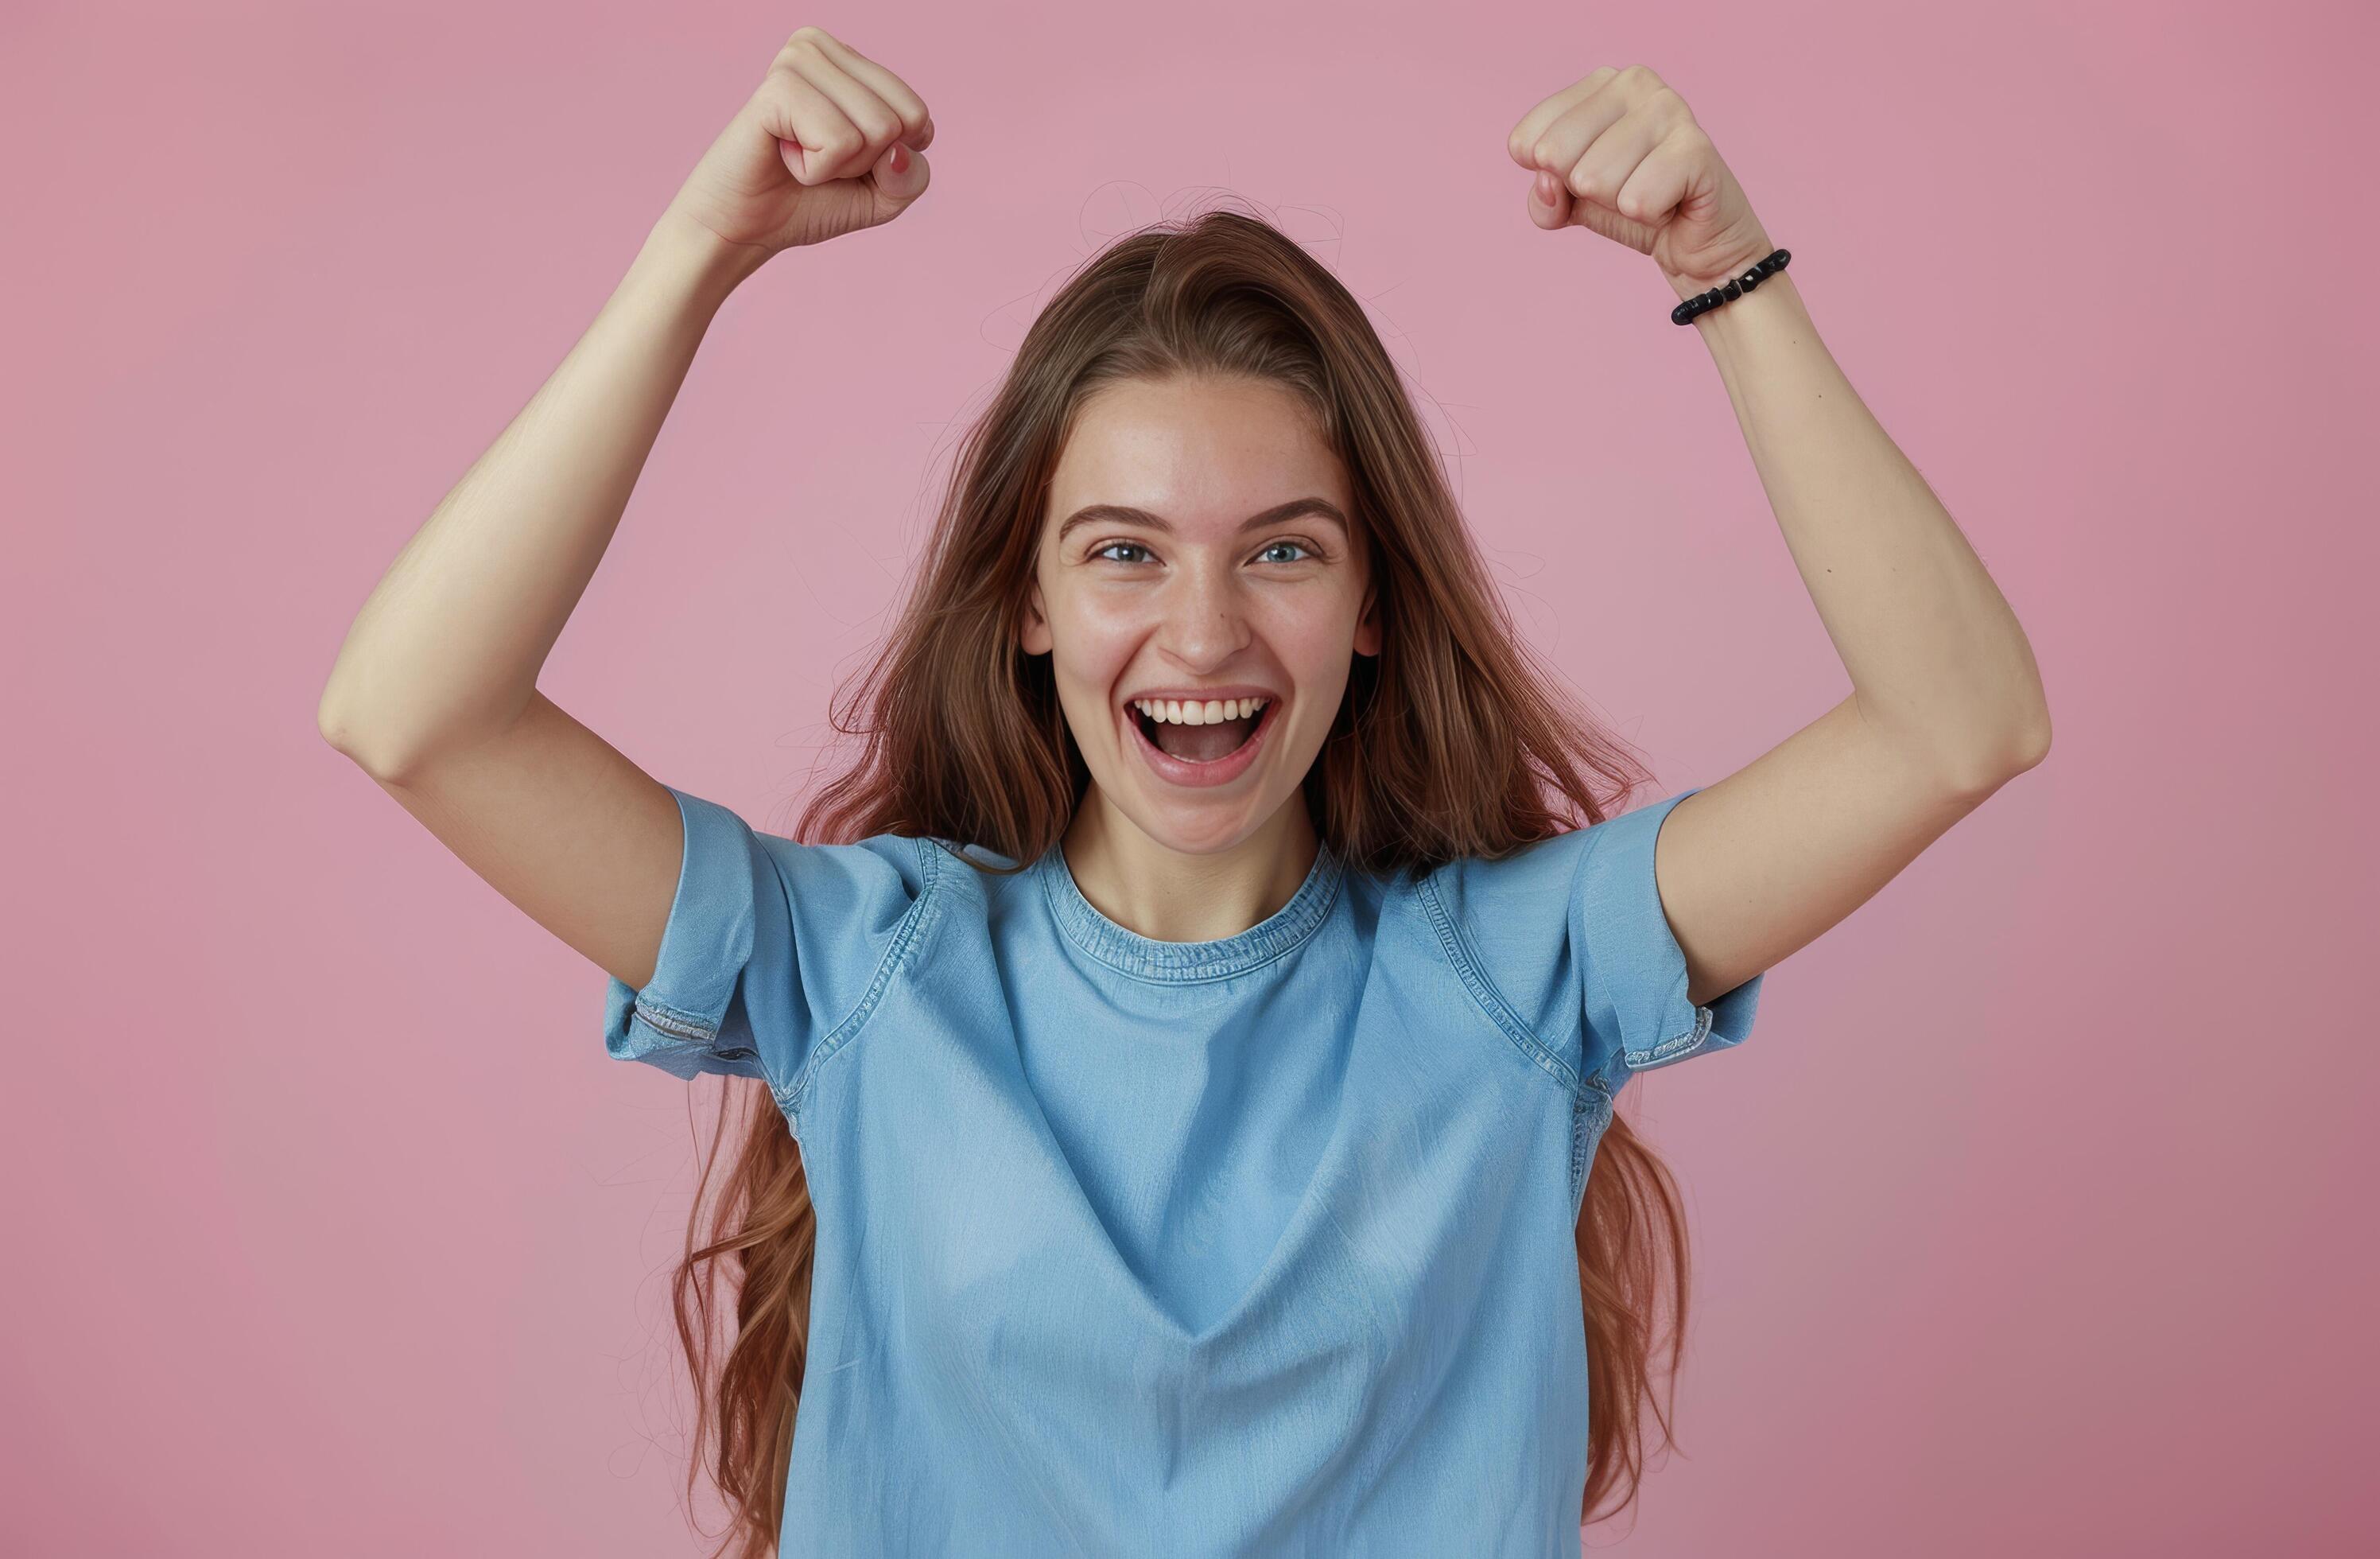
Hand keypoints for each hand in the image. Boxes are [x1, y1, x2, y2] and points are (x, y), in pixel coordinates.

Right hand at [662, 26, 932, 262]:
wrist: (744, 229)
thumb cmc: (809, 202)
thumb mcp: (882, 196)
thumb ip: (912, 176)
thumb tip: (899, 151)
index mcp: (850, 61)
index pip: (917, 114)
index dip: (889, 159)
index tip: (842, 160)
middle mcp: (822, 48)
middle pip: (902, 120)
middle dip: (866, 162)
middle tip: (817, 160)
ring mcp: (798, 61)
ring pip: (876, 128)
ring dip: (841, 165)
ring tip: (799, 156)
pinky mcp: (778, 87)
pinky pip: (840, 142)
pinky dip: (817, 170)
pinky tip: (784, 155)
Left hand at [1505, 66, 1773, 302]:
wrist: (1696, 241)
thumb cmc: (1632, 206)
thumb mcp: (1570, 204)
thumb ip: (1543, 199)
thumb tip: (1550, 182)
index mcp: (1598, 83)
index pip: (1526, 141)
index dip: (1546, 180)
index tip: (1585, 182)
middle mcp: (1634, 82)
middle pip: (1554, 157)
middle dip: (1584, 192)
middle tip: (1623, 188)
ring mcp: (1670, 108)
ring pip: (1595, 181)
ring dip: (1619, 206)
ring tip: (1649, 194)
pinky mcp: (1697, 148)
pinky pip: (1637, 202)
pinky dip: (1648, 218)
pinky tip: (1671, 204)